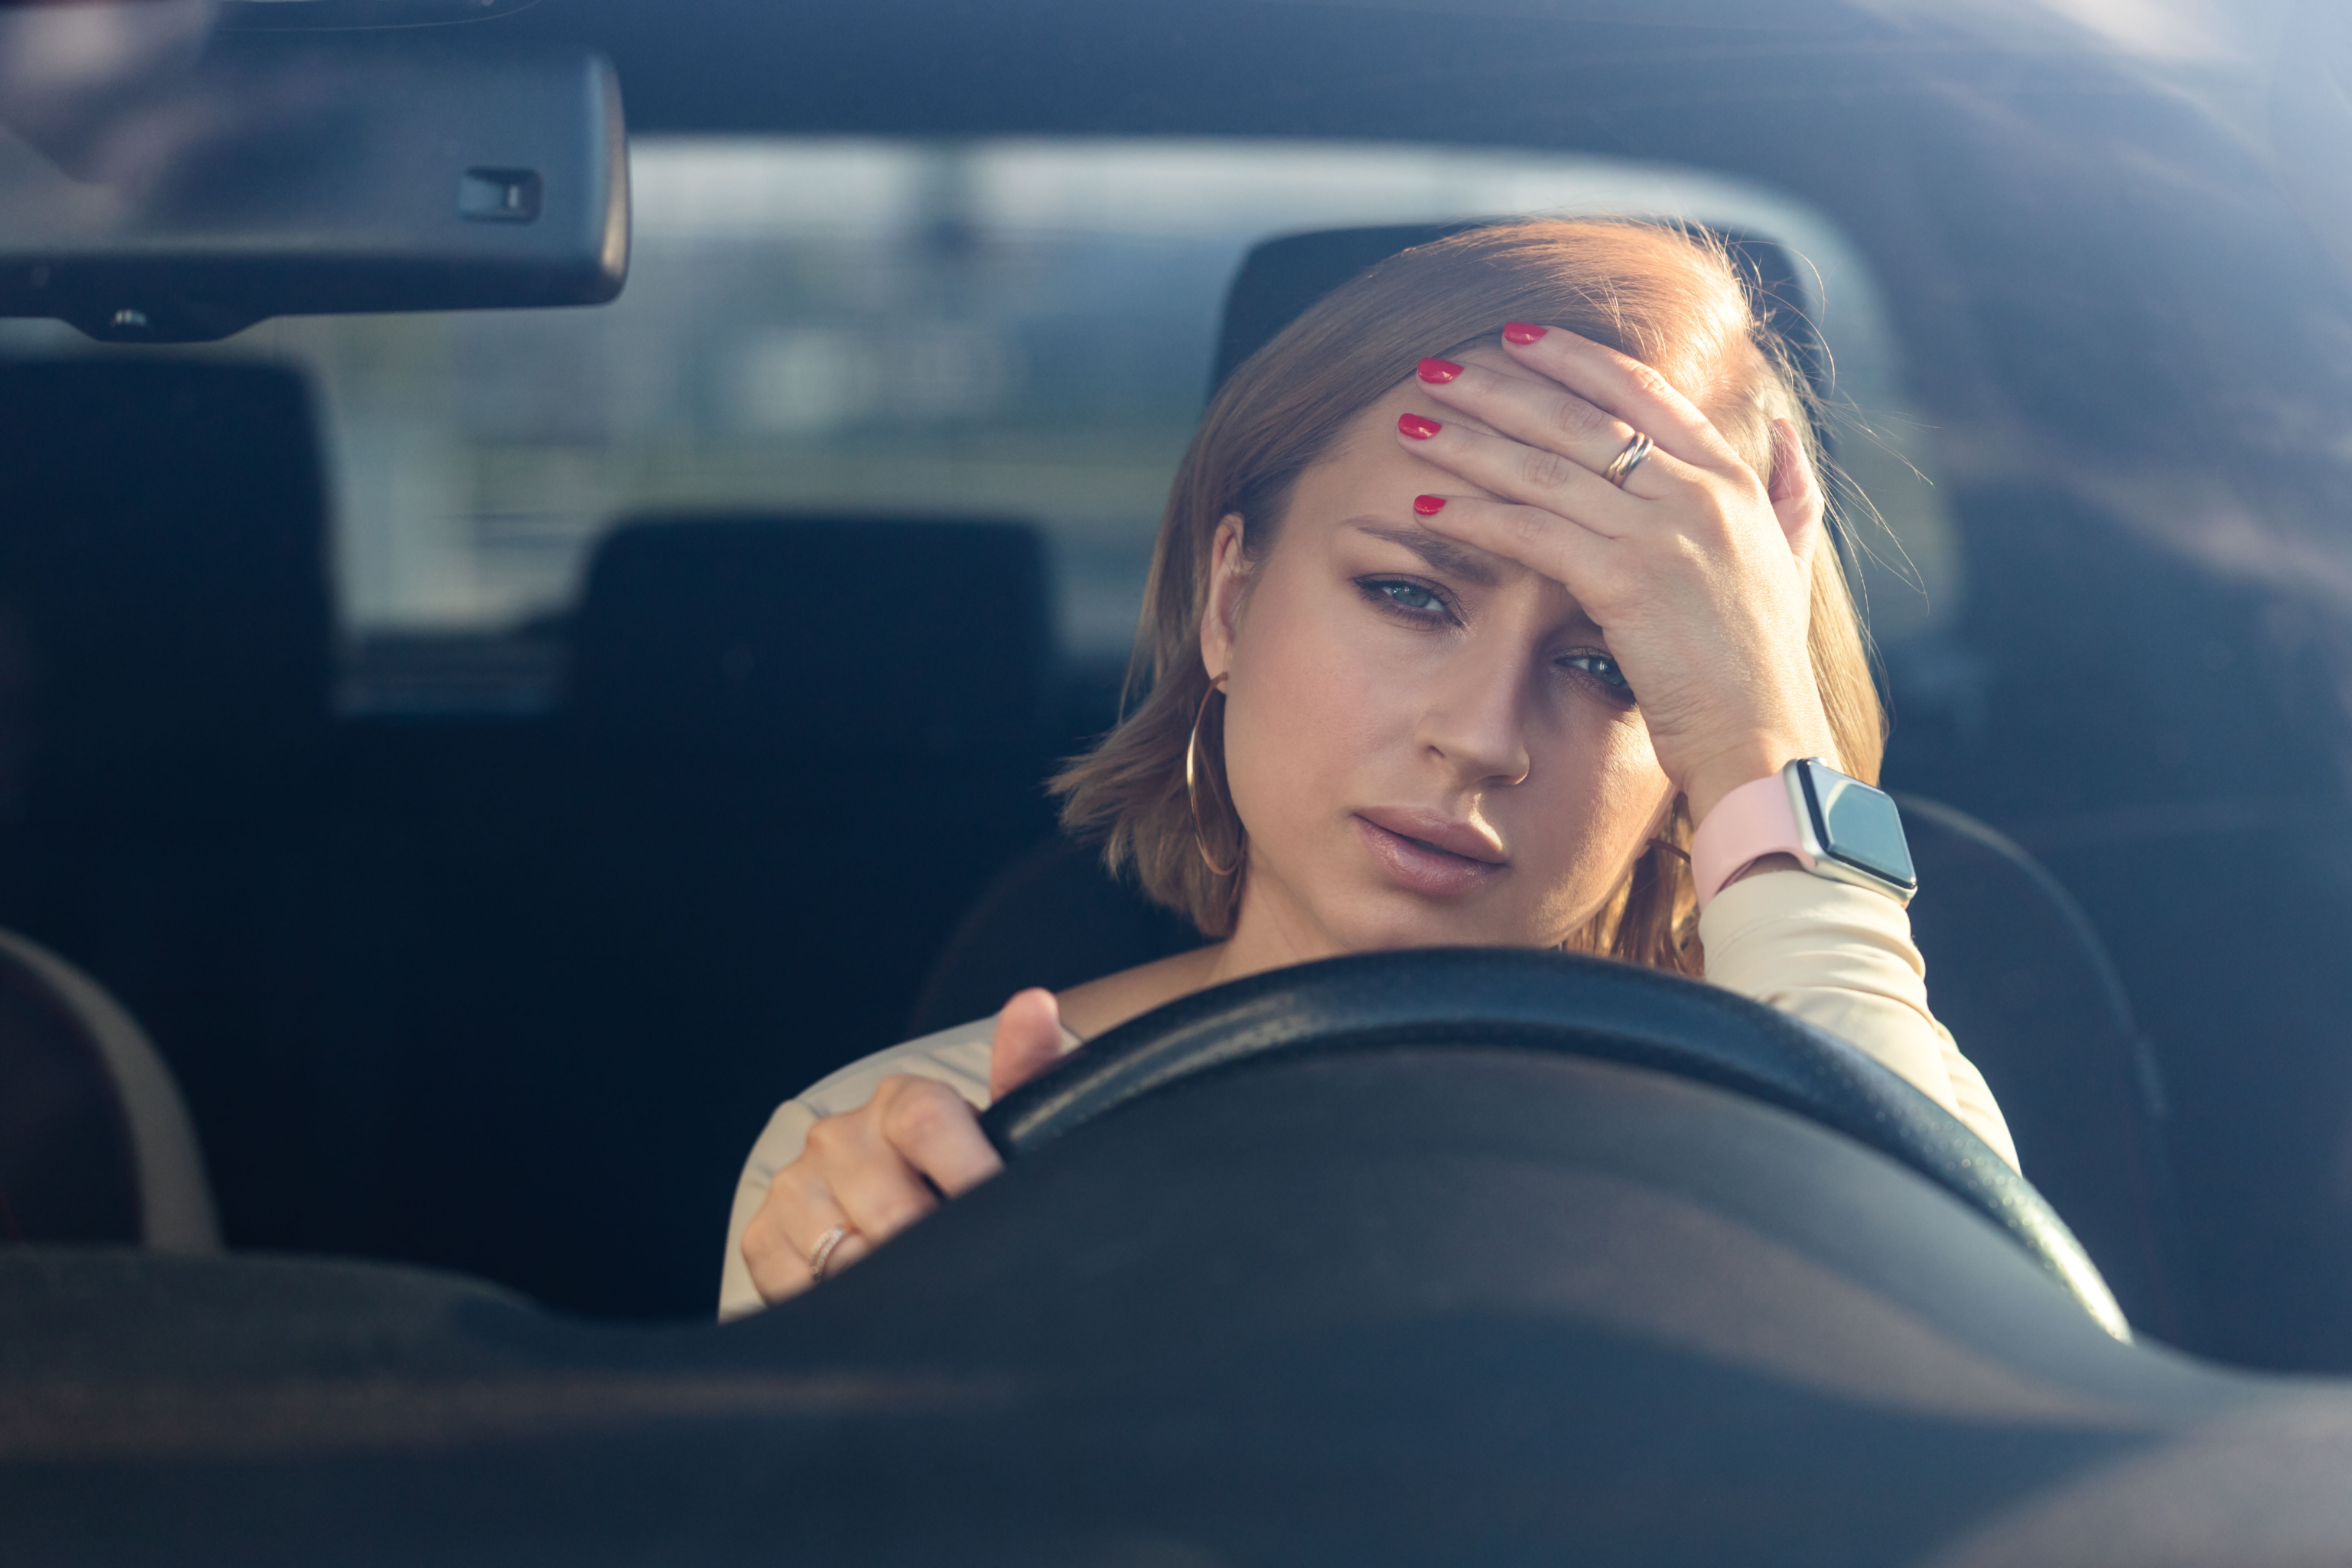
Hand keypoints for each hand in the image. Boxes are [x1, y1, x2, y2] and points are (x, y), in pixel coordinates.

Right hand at [740, 987, 1066, 1302]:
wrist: (910, 1208)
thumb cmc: (970, 1168)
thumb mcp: (1010, 1125)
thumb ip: (1027, 1071)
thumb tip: (1033, 1005)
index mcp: (901, 1101)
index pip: (925, 1122)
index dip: (968, 1175)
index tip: (999, 1216)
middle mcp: (839, 1135)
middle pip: (892, 1209)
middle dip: (937, 1251)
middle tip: (970, 1275)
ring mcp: (795, 1185)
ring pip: (848, 1258)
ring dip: (894, 1286)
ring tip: (929, 1290)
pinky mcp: (763, 1237)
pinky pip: (799, 1291)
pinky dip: (841, 1307)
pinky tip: (876, 1299)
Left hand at [1401, 328, 1839, 824]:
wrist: (1762, 738)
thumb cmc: (1760, 663)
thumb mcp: (1789, 560)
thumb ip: (1788, 489)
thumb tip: (1782, 429)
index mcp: (1732, 479)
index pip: (1642, 390)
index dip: (1574, 357)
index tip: (1515, 336)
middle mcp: (1698, 493)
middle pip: (1580, 417)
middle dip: (1500, 387)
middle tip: (1435, 367)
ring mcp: (1664, 535)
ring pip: (1545, 468)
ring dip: (1469, 441)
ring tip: (1411, 423)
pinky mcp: (1628, 583)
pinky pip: (1532, 534)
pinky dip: (1474, 517)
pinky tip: (1427, 507)